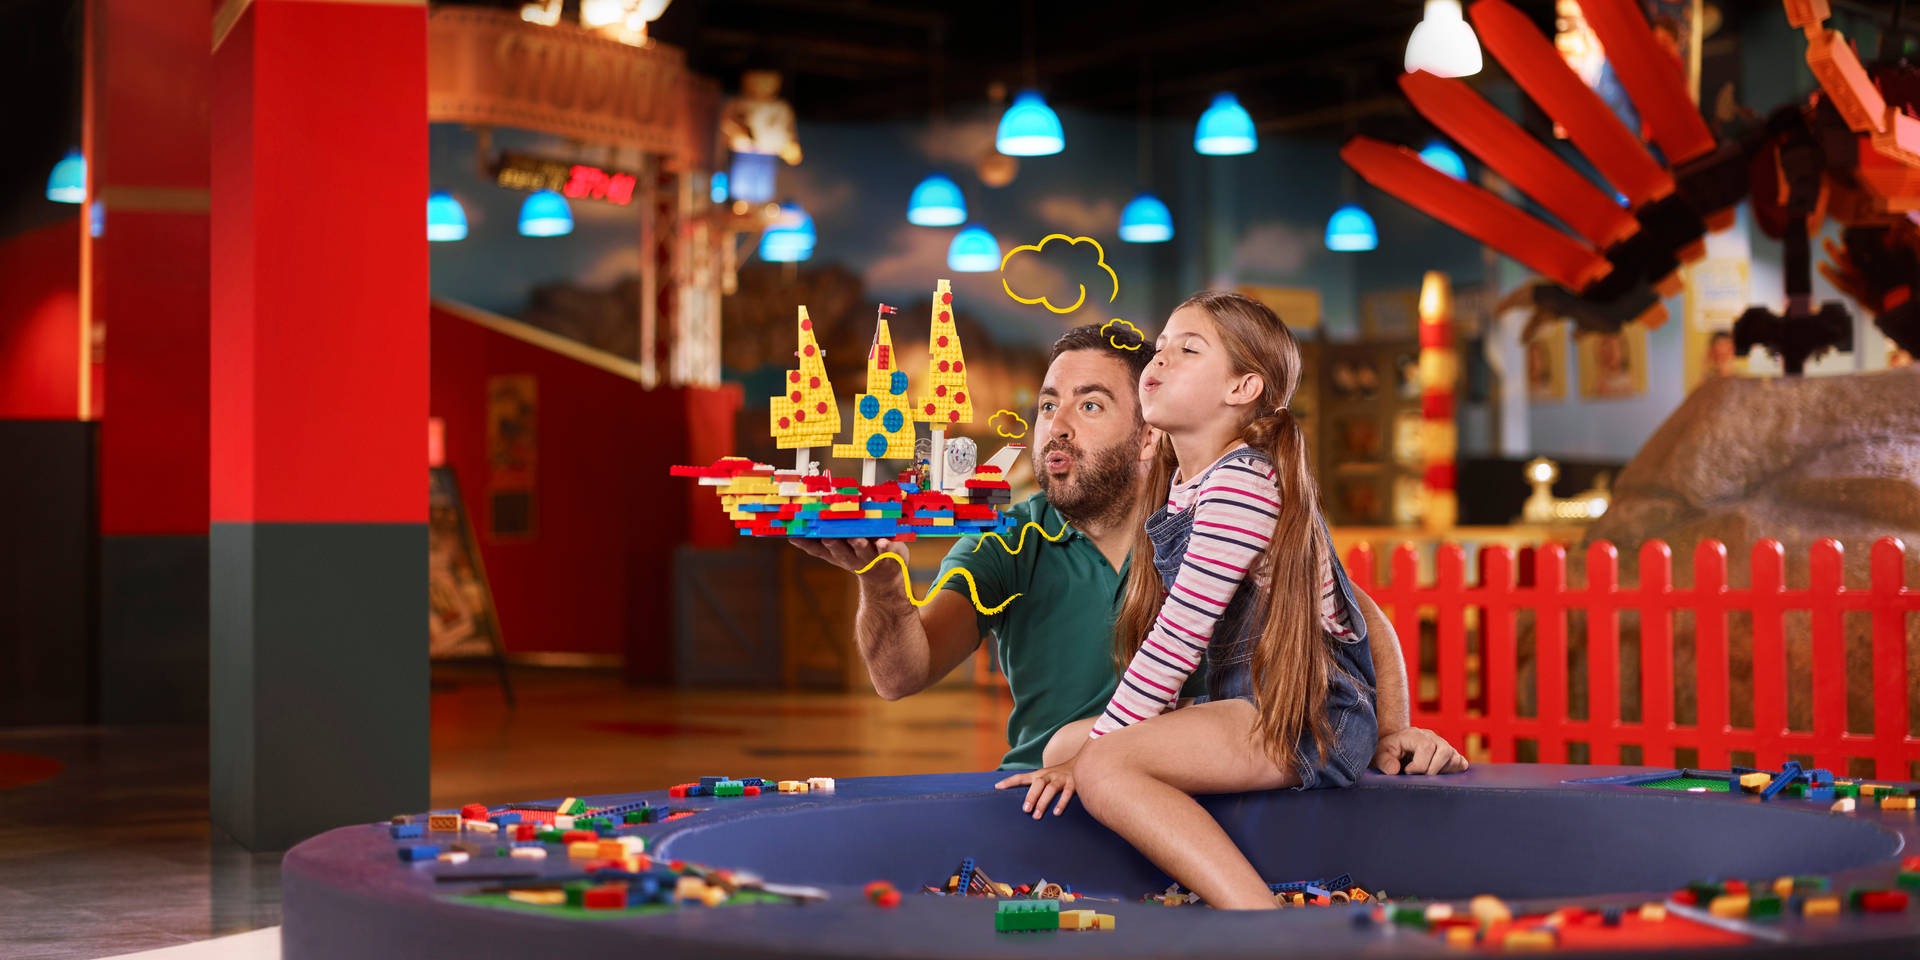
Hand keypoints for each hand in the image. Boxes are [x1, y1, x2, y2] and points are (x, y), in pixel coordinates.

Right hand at [787, 537, 907, 581]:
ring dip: (858, 545)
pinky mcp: (888, 554)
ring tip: (855, 539)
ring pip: (862, 550)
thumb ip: (823, 540)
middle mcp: (851, 557)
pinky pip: (887, 550)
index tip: (794, 536)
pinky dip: (885, 547)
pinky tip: (883, 542)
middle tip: (827, 537)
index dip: (806, 544)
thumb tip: (796, 527)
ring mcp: (870, 557)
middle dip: (834, 544)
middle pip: (840, 551)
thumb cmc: (857, 556)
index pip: (818, 549)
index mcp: (836, 554)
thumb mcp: (838, 552)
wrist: (884, 578)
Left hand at [994, 760, 1076, 819]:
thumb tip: (1021, 804)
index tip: (998, 787)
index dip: (1009, 781)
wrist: (1082, 762)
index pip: (1022, 777)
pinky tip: (1056, 812)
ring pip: (1051, 789)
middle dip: (1031, 796)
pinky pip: (1067, 793)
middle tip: (1025, 810)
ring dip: (1043, 802)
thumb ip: (1034, 787)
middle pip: (1038, 783)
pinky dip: (1061, 803)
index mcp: (1039, 774)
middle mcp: (1049, 775)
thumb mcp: (1045, 777)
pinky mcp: (1073, 784)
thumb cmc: (1058, 776)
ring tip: (1037, 815)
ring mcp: (1061, 779)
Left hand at [1373, 727, 1467, 774]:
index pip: (1426, 747)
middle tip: (1419, 777)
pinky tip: (1439, 776)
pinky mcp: (1450, 755)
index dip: (1419, 765)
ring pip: (1454, 758)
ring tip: (1427, 776)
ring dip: (1442, 772)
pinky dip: (1453, 772)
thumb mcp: (1379, 755)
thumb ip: (1384, 761)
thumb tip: (1395, 770)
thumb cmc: (1386, 752)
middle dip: (1433, 770)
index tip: (1407, 771)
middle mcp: (1432, 737)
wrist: (1393, 749)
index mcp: (1414, 735)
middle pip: (1445, 751)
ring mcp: (1443, 745)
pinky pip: (1461, 763)